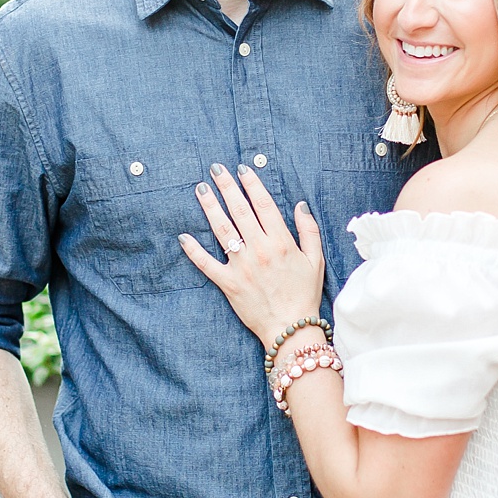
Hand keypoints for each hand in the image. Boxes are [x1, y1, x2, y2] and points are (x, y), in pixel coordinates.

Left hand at [178, 163, 325, 343]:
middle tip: (215, 169)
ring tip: (201, 190)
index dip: (252, 184)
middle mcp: (260, 250)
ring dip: (210, 207)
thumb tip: (300, 205)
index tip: (242, 169)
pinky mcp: (228, 283)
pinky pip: (207, 264)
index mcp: (281, 242)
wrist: (291, 328)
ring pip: (222, 230)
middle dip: (227, 187)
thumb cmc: (304, 294)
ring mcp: (242, 266)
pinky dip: (193, 250)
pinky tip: (183, 236)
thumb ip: (308, 230)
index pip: (263, 205)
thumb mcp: (315, 260)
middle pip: (240, 211)